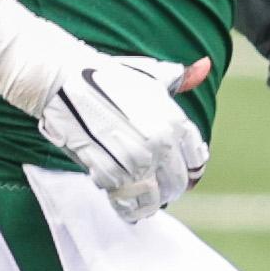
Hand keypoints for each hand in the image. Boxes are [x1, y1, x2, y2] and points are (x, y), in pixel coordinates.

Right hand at [38, 53, 212, 222]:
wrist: (63, 81)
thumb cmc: (106, 76)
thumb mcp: (149, 75)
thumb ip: (180, 79)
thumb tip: (205, 67)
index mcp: (175, 122)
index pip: (196, 160)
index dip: (189, 169)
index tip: (181, 173)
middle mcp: (160, 144)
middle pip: (176, 182)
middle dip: (168, 187)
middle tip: (157, 188)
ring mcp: (134, 161)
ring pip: (151, 196)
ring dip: (146, 200)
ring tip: (139, 198)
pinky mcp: (108, 173)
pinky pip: (123, 199)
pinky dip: (123, 203)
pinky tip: (121, 199)